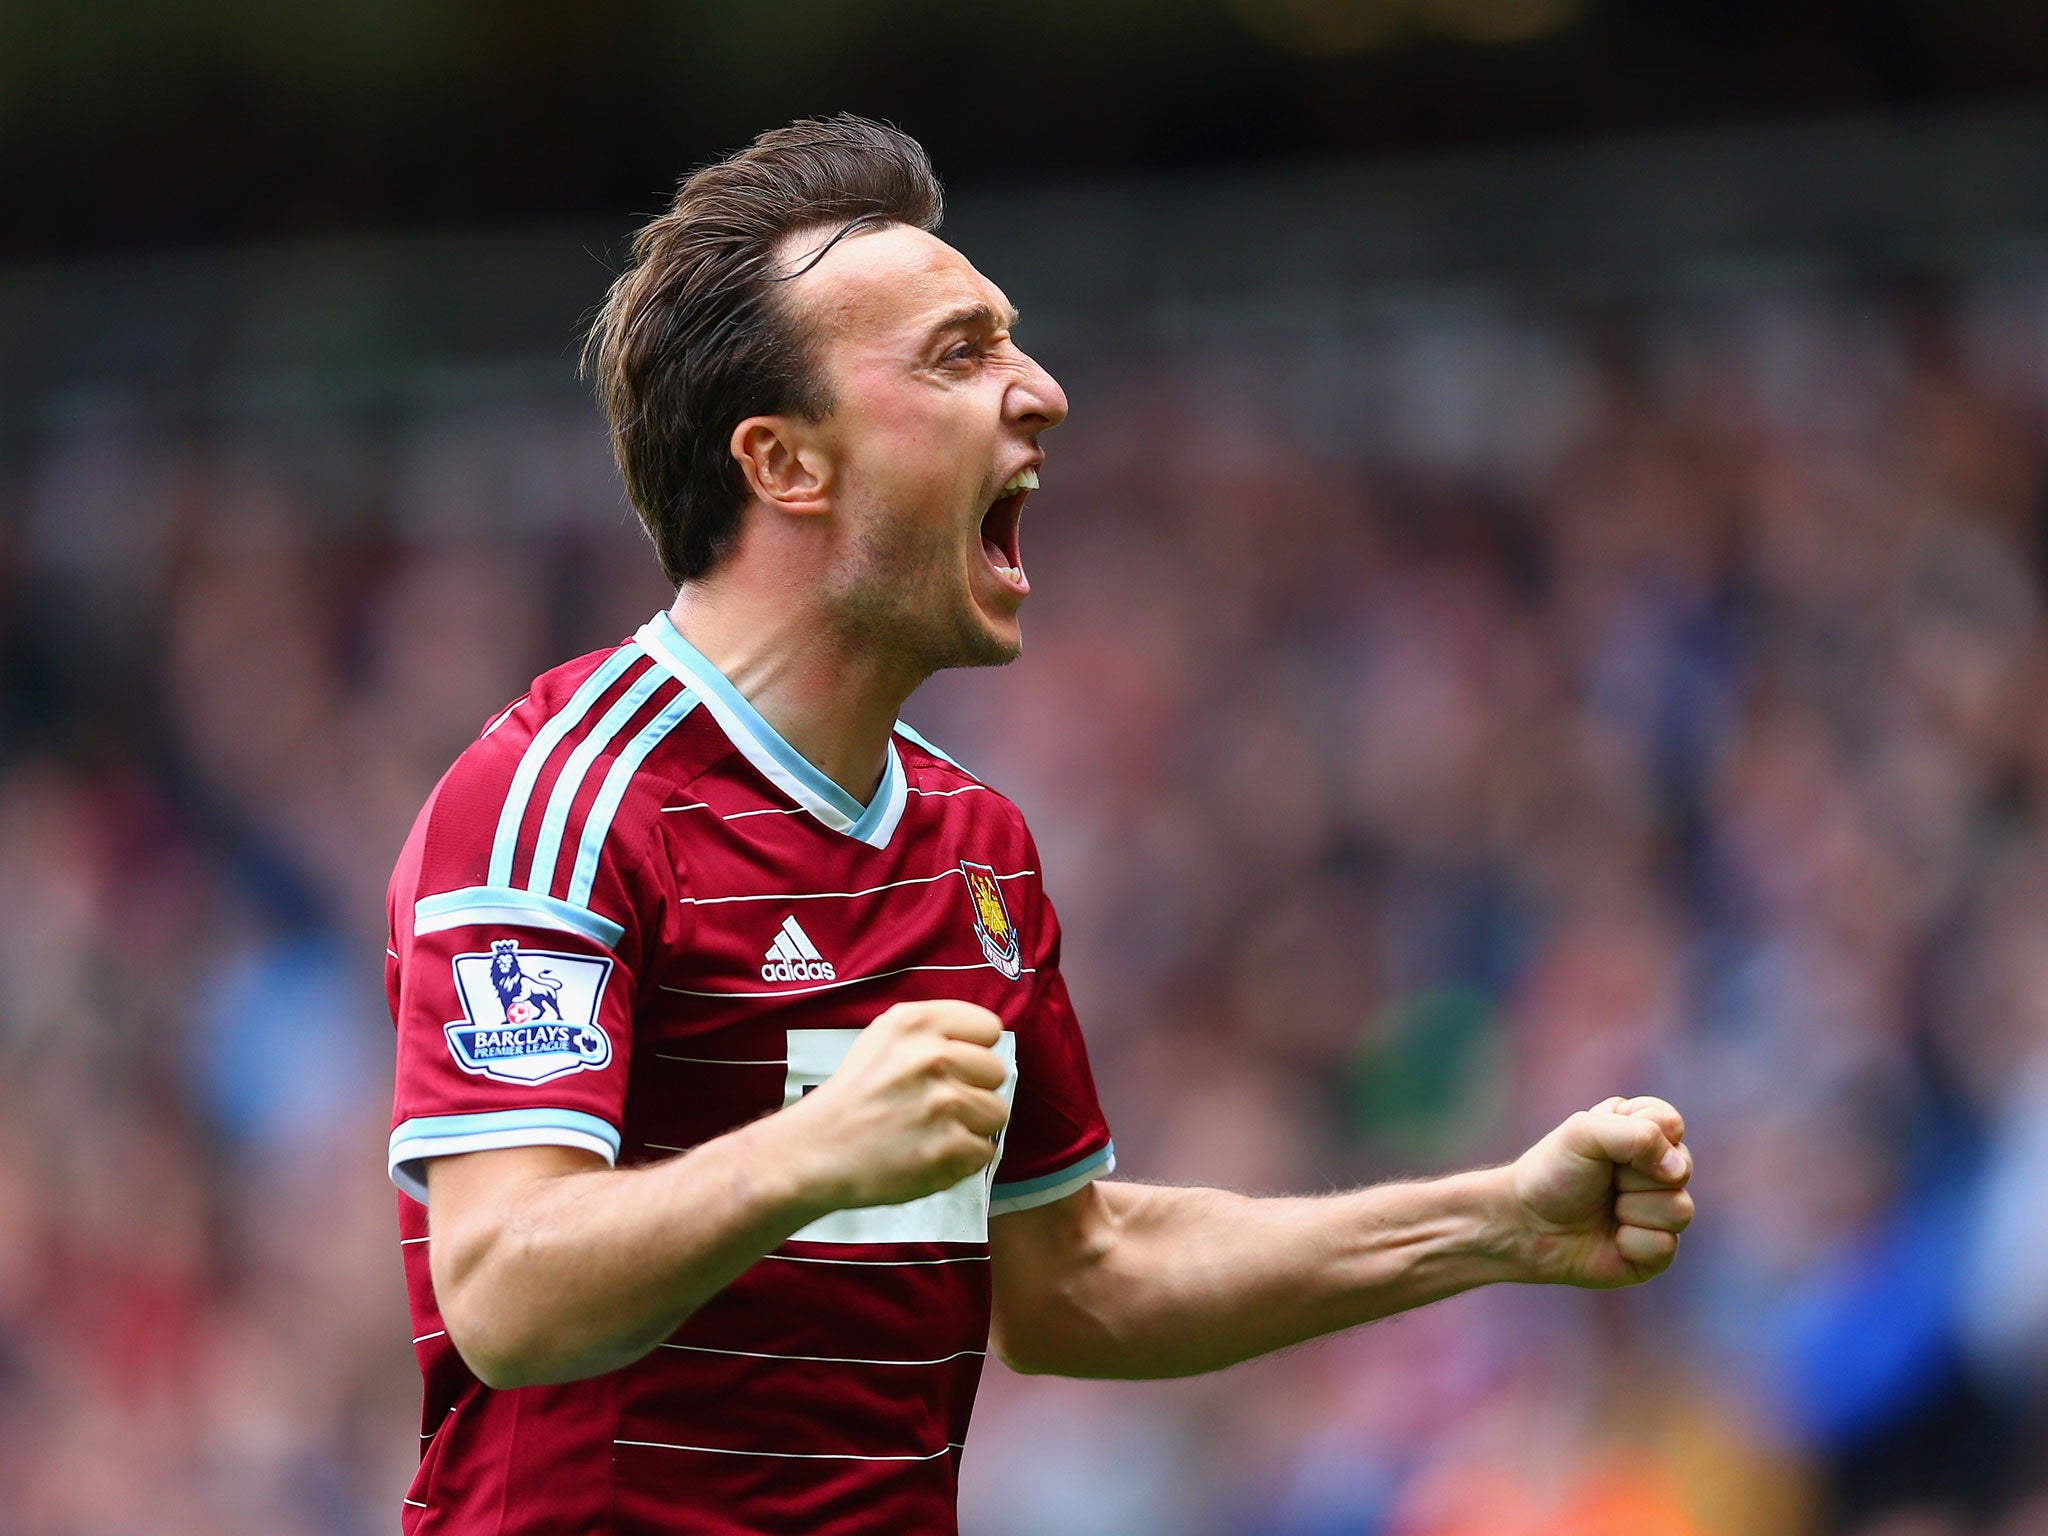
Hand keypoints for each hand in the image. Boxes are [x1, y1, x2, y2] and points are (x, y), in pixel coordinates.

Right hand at [775, 1000, 1010, 1213]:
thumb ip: (935, 1033)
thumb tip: (984, 1046)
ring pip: (997, 1113)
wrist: (814, 1151)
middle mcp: (933, 1057)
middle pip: (997, 1072)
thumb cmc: (854, 1094)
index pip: (990, 1028)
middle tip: (938, 1105)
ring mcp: (942, 1104)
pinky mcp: (947, 1148)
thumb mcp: (884, 1037)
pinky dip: (963, 1159)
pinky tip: (931, 1153)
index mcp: (916, 1022)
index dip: (975, 1051)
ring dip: (972, 1126)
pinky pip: (985, 1150)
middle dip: (974, 1089)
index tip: (953, 1068)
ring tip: (934, 1131)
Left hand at [1506, 1096, 1693, 1287]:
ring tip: (1607, 1210)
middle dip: (1633, 1177)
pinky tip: (1612, 1239)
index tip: (1604, 1147)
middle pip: (1683, 1168)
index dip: (1642, 1137)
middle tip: (1602, 1180)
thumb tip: (1678, 1171)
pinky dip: (1631, 1243)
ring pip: (1680, 1209)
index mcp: (1641, 1132)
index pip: (1671, 1124)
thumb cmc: (1553, 1173)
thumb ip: (1637, 1135)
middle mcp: (1658, 1170)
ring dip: (1632, 1210)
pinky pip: (1666, 1246)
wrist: (1527, 1225)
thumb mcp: (1584, 1133)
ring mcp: (1661, 1211)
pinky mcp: (1658, 1250)